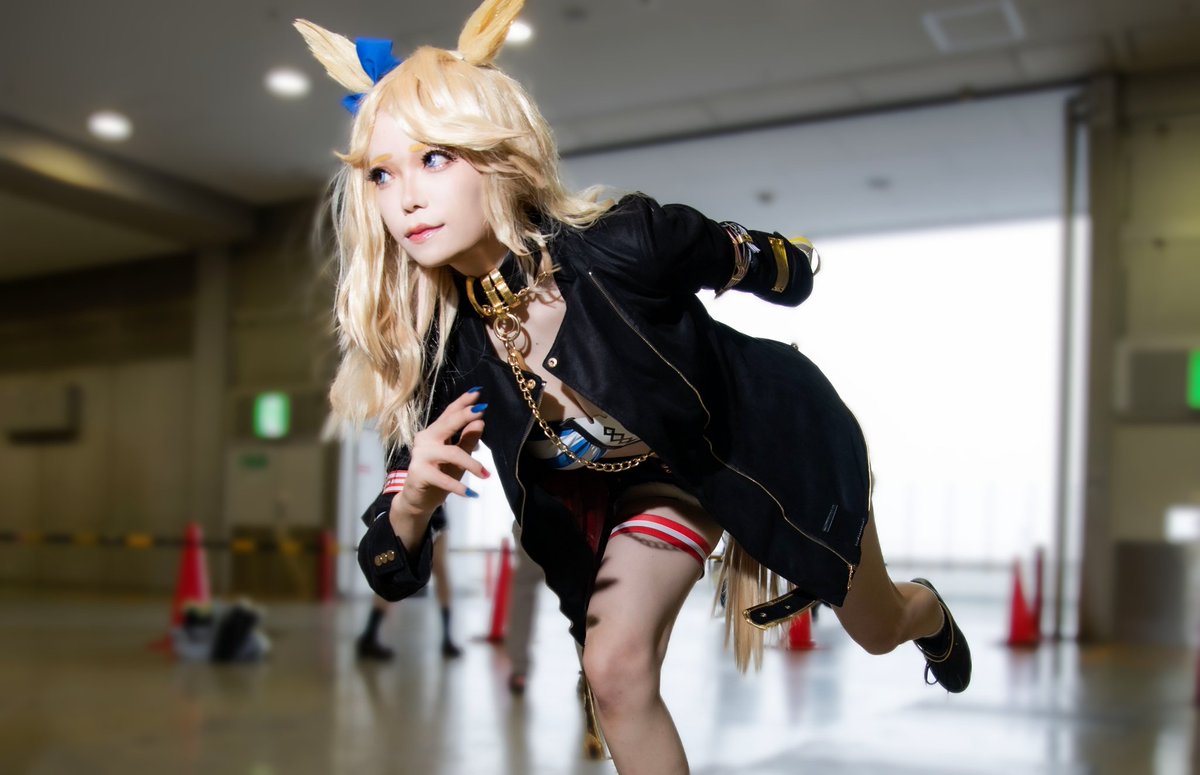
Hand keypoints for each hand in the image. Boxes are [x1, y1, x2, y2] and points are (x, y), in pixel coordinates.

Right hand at [392, 389, 489, 524]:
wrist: (418, 499)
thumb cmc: (439, 475)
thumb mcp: (458, 458)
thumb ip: (467, 440)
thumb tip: (480, 422)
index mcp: (434, 432)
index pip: (449, 414)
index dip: (463, 402)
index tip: (478, 392)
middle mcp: (425, 439)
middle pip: (447, 424)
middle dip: (465, 415)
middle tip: (482, 409)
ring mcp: (420, 455)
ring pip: (451, 453)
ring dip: (471, 464)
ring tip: (485, 474)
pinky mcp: (418, 473)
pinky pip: (442, 478)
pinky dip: (457, 486)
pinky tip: (470, 493)